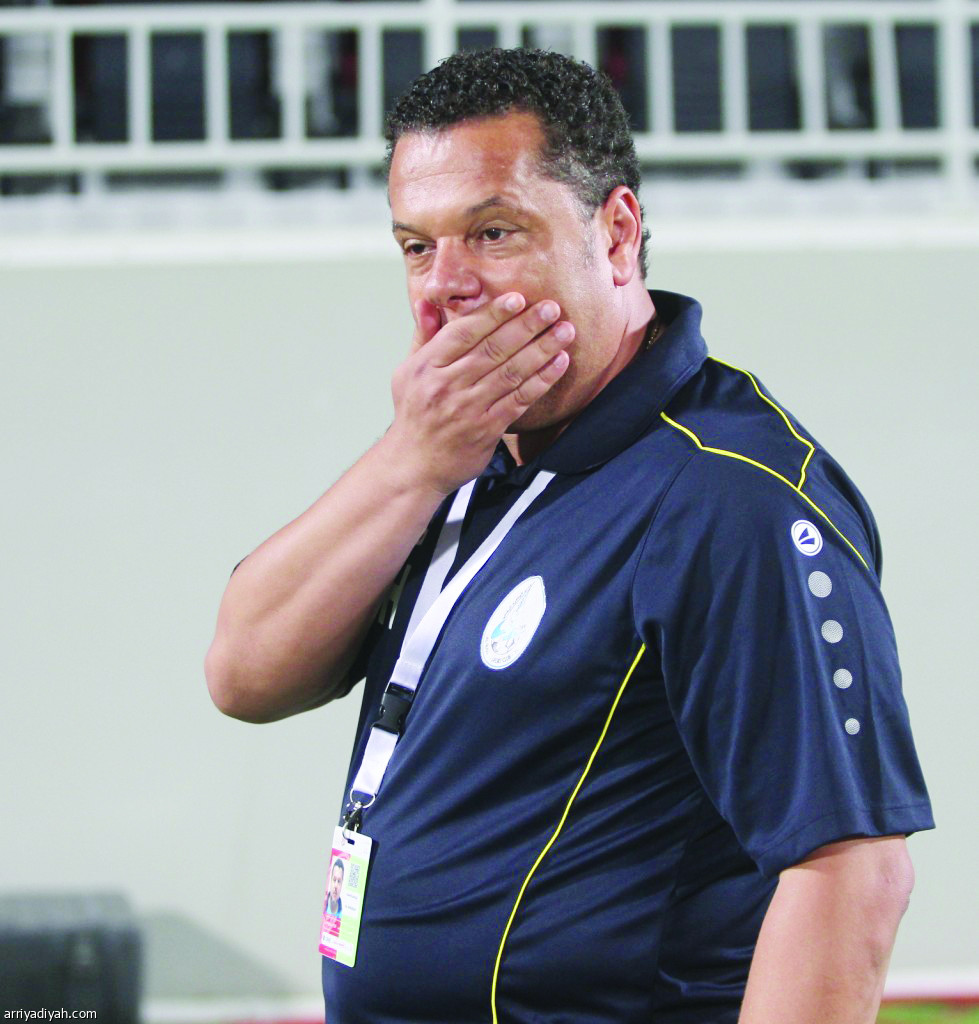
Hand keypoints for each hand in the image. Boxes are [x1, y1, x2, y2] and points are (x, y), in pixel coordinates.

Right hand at [385, 292, 572, 493]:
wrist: (414, 466)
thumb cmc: (414, 414)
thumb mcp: (407, 373)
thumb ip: (424, 336)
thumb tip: (429, 303)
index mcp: (426, 367)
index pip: (464, 333)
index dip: (493, 313)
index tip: (518, 297)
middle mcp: (447, 386)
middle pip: (493, 349)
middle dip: (526, 326)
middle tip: (552, 308)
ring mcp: (468, 409)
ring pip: (511, 372)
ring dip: (542, 349)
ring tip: (565, 331)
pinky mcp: (487, 429)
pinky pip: (520, 400)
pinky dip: (542, 380)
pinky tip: (559, 363)